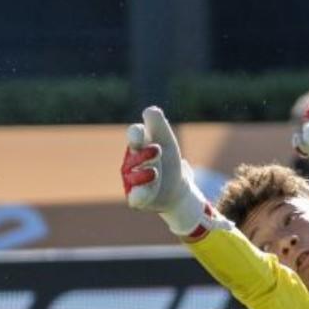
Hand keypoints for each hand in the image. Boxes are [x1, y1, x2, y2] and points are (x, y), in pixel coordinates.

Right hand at [121, 106, 216, 235]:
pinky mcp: (135, 197)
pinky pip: (135, 196)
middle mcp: (131, 162)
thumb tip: (150, 110)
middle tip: (158, 150)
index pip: (134, 135)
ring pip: (133, 176)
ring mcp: (131, 180)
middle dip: (144, 154)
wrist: (176, 187)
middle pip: (134, 156)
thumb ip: (159, 124)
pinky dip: (140, 193)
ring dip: (144, 174)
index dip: (136, 134)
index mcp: (139, 144)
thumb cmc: (168, 160)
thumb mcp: (167, 140)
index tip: (141, 134)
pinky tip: (146, 190)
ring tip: (155, 173)